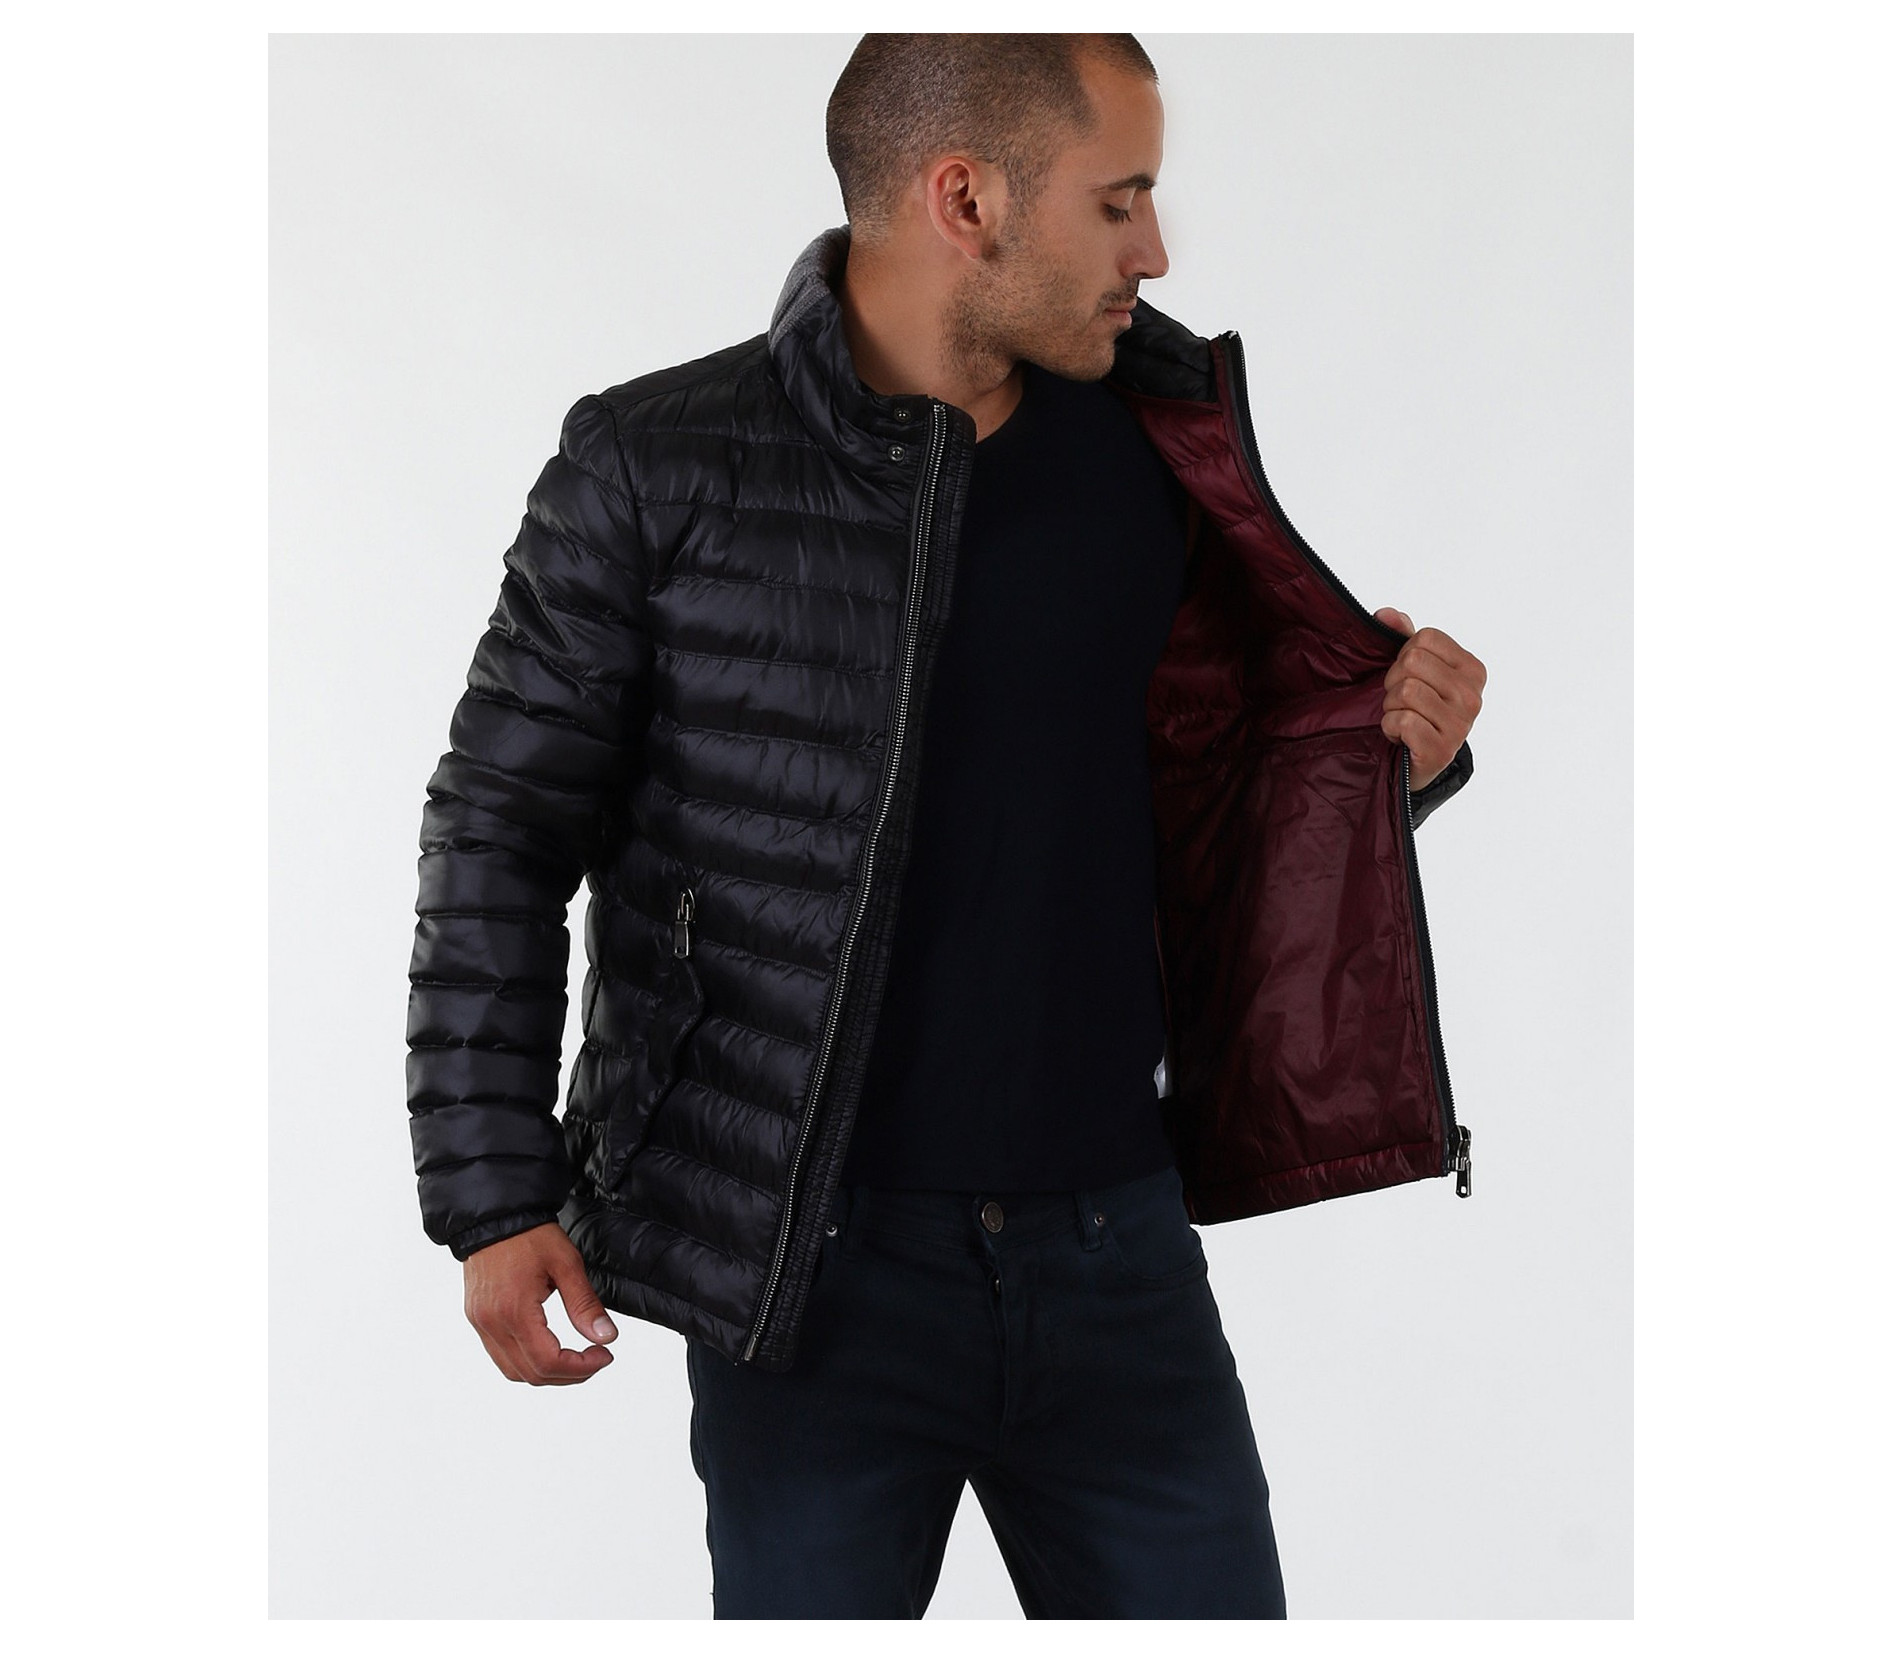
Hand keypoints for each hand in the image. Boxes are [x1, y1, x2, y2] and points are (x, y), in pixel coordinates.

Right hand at [463, 1222, 617, 1384]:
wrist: (494, 1216)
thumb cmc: (529, 1234)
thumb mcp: (566, 1264)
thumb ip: (585, 1304)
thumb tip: (606, 1337)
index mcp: (514, 1310)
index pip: (548, 1362)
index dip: (581, 1367)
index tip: (604, 1356)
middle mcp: (492, 1323)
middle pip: (532, 1374)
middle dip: (569, 1374)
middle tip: (595, 1359)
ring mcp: (481, 1324)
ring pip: (514, 1371)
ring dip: (547, 1373)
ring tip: (575, 1359)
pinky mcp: (477, 1319)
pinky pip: (500, 1356)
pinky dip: (526, 1362)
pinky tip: (548, 1349)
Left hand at [1372, 607, 1486, 791]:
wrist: (1417, 760)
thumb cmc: (1417, 708)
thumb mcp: (1414, 668)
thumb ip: (1402, 636)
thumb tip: (1386, 614)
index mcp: (1472, 669)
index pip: (1425, 638)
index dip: (1405, 655)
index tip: (1410, 676)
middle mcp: (1472, 696)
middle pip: (1412, 662)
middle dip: (1394, 681)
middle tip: (1402, 700)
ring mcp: (1460, 725)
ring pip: (1406, 691)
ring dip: (1391, 706)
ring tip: (1402, 717)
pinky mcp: (1441, 750)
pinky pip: (1403, 720)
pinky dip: (1391, 727)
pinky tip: (1402, 735)